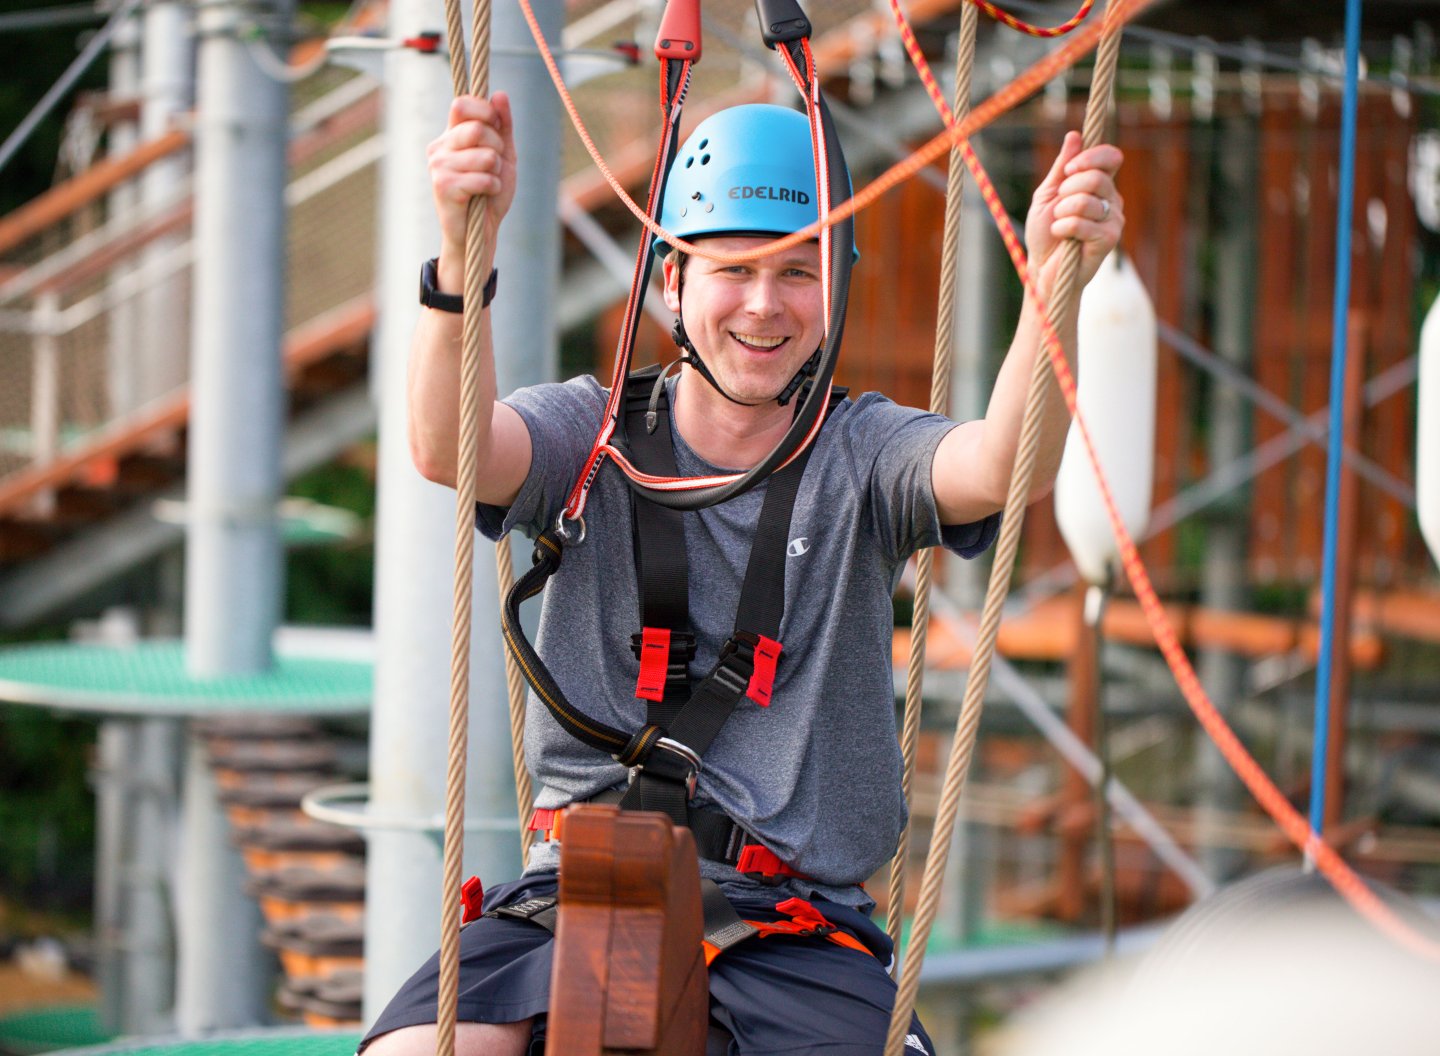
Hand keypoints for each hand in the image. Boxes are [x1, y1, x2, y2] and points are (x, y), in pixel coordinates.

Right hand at [427, 92, 516, 268]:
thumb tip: (500, 94)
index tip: (497, 128)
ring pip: (485, 155)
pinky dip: (493, 188)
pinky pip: (482, 178)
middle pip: (477, 129)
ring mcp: (438, 166)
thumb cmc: (489, 194)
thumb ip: (503, 126)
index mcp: (451, 135)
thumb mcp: (504, 156)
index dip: (486, 112)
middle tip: (494, 165)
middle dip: (497, 148)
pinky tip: (485, 196)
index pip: (462, 104)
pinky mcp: (442, 186)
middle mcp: (439, 147)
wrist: (478, 233)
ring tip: (488, 184)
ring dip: (496, 173)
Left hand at [1024, 131, 1123, 292]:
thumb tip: (1074, 135)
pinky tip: (1063, 238)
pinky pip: (1081, 223)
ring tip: (1059, 226)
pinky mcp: (1109, 239)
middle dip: (1068, 190)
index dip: (1091, 157)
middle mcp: (1112, 200)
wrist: (1043, 268)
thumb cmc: (1045, 233)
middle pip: (1097, 177)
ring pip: (1086, 201)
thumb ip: (1062, 167)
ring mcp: (1114, 219)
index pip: (1111, 157)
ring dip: (1062, 213)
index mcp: (1100, 186)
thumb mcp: (1048, 194)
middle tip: (1058, 207)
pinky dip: (1063, 229)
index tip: (1069, 169)